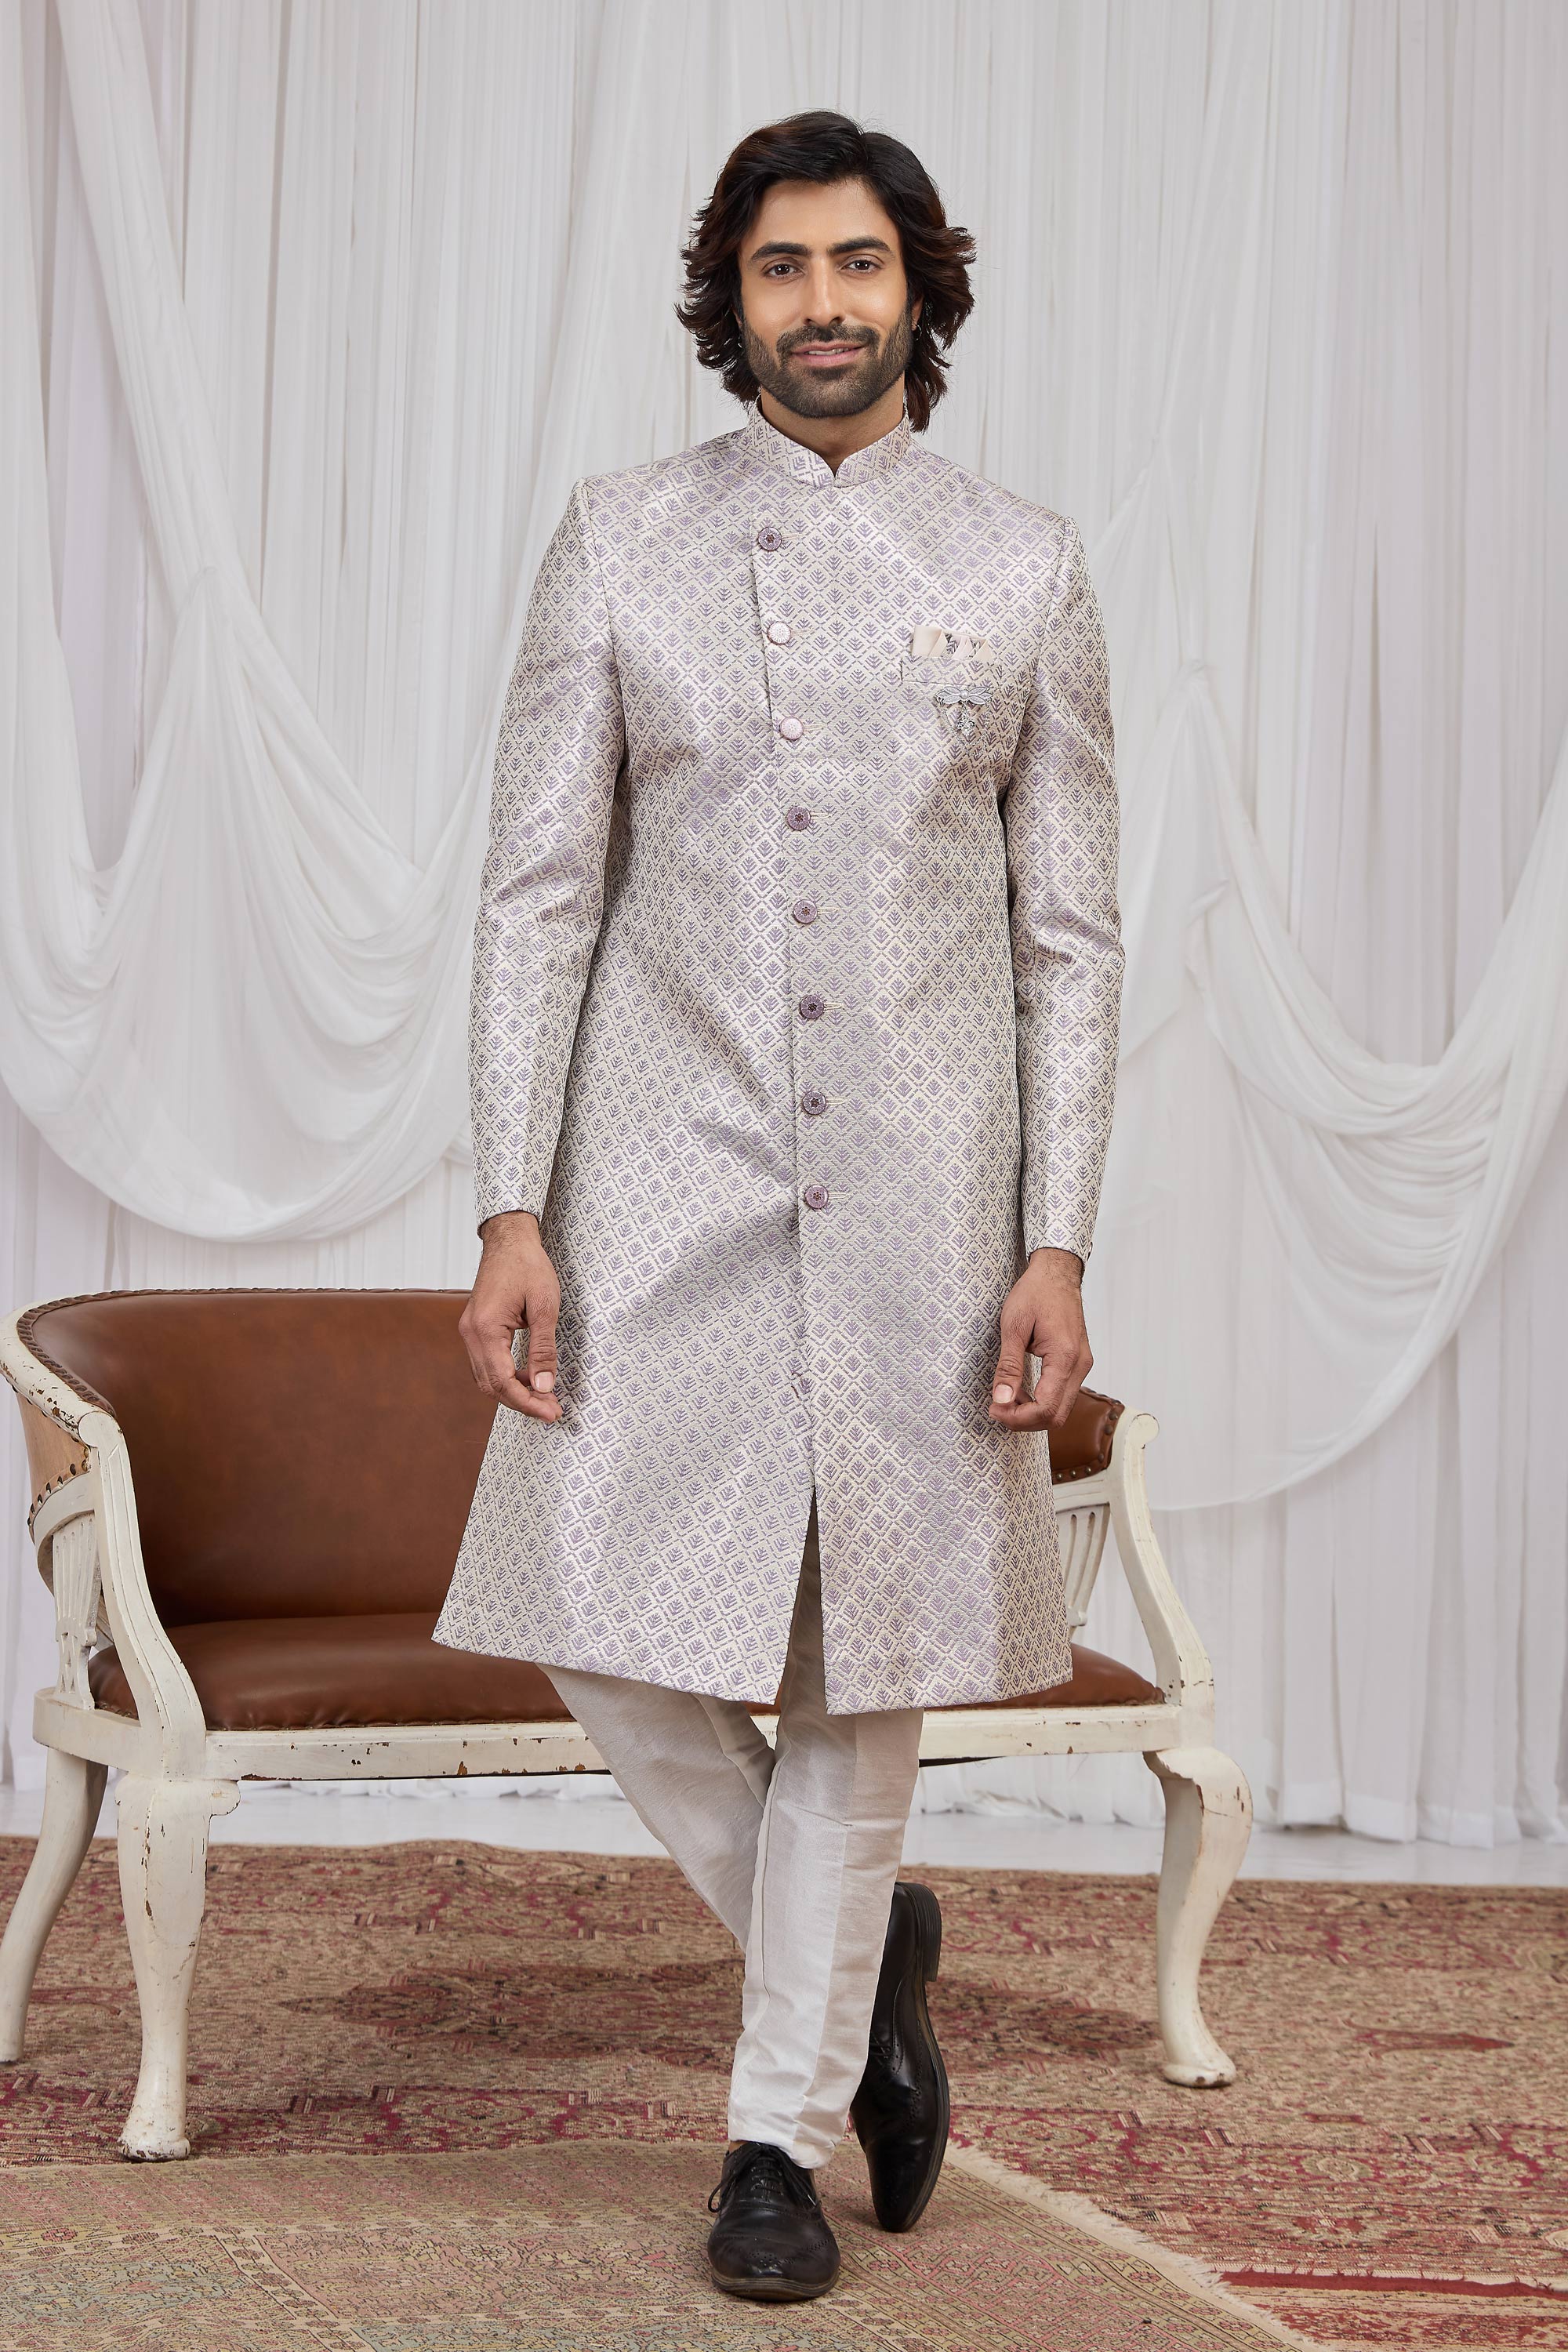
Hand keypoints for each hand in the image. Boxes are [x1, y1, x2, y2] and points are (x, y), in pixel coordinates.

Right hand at [458, 1212, 564, 1419]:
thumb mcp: (544, 1307)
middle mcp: (471, 1333)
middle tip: (552, 1410)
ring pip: (487, 1377)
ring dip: (514, 1391)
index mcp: (485, 1329)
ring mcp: (470, 1331)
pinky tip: (528, 1376)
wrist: (509, 1239)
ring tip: (544, 1397)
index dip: (528, 1403)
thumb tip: (544, 1386)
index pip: (504, 1382)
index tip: (552, 1412)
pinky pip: (487, 1363)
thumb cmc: (527, 1266)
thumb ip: (543, 1349)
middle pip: (491, 1386)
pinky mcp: (475, 1328)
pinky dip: (506, 1376)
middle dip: (522, 1402)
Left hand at [989, 1247, 1092, 1432]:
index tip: (994, 1408)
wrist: (1056, 1273)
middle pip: (1056, 1416)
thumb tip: (1001, 1399)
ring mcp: (1082, 1366)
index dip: (1017, 1417)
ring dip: (1032, 1412)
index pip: (1046, 1408)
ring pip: (1061, 1409)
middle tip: (997, 1408)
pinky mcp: (1077, 1364)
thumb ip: (1009, 1367)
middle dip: (1024, 1420)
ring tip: (1005, 1400)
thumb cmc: (1035, 1293)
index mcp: (1065, 1357)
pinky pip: (1062, 1394)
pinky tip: (1021, 1392)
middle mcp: (1080, 1366)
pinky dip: (1041, 1401)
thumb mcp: (1013, 1327)